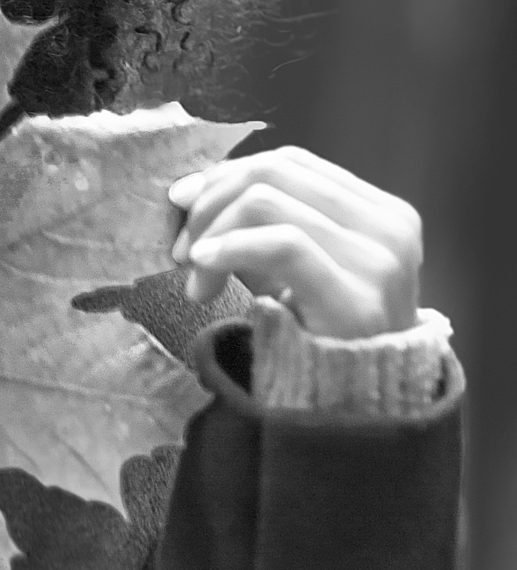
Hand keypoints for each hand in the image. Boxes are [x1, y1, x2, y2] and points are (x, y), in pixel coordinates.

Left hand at [168, 147, 421, 338]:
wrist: (357, 407)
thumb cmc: (320, 335)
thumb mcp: (293, 267)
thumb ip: (260, 226)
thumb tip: (189, 190)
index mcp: (378, 210)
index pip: (289, 162)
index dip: (226, 175)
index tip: (182, 206)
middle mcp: (388, 225)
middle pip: (274, 174)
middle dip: (211, 203)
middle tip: (181, 250)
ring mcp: (378, 259)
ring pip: (267, 202)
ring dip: (211, 233)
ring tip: (194, 277)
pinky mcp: (355, 295)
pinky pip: (281, 244)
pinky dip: (229, 248)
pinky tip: (204, 268)